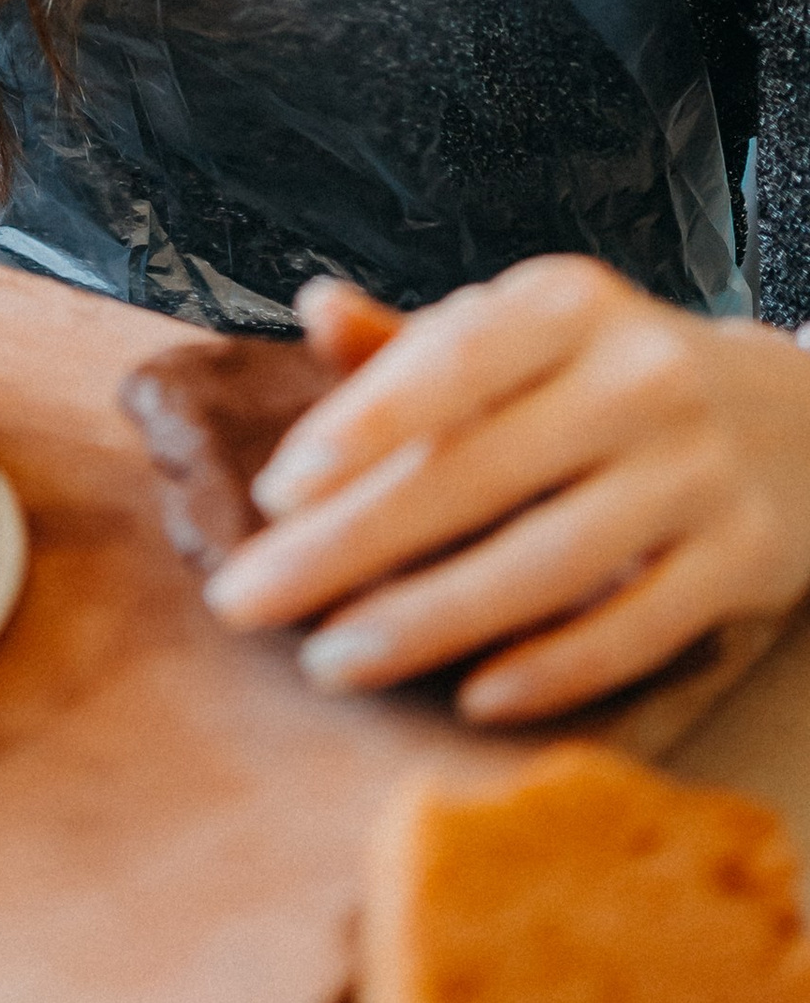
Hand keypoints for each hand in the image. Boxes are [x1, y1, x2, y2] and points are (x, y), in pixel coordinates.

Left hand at [202, 257, 809, 723]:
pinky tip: (470, 697)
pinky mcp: (744, 559)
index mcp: (567, 305)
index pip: (452, 360)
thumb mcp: (530, 332)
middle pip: (476, 475)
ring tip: (329, 663)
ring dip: (427, 622)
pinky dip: (552, 668)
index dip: (361, 426)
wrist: (799, 420)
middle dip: (350, 547)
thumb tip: (315, 308)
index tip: (276, 494)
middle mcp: (637, 376)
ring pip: (546, 562)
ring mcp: (697, 470)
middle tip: (248, 602)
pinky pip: (636, 627)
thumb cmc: (614, 376)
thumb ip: (420, 341)